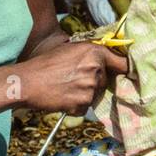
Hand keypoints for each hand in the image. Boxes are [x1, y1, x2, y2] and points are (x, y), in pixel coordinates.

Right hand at [14, 42, 128, 114]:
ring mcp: (90, 88)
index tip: (128, 74)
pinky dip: (76, 106)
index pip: (123, 63)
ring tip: (65, 88)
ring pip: (95, 94)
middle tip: (74, 80)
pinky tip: (62, 98)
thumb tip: (106, 58)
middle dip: (94, 82)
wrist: (27, 82)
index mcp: (95, 52)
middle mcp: (97, 69)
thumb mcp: (69, 48)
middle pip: (106, 81)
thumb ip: (90, 53)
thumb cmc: (45, 63)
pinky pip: (85, 107)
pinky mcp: (82, 104)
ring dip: (84, 95)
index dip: (125, 69)